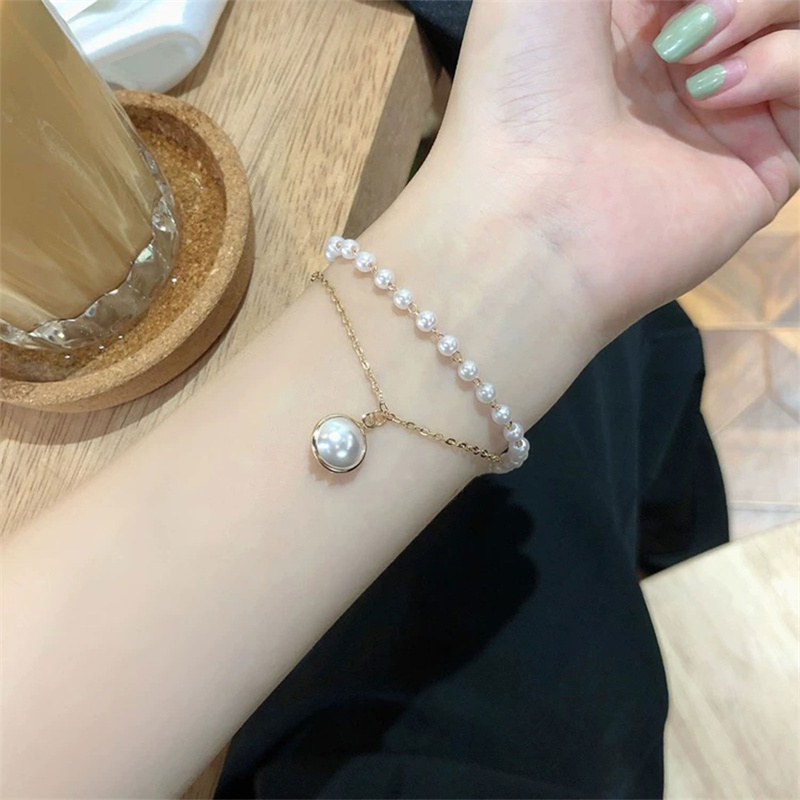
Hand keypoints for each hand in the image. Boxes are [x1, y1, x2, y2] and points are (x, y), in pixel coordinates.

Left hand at [423, 0, 798, 337]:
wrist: (530, 214)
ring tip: (686, 52)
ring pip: (797, 23)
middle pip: (760, 1)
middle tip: (678, 23)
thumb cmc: (522, 85)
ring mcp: (725, 117)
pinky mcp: (765, 166)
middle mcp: (679, 68)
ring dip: (759, 7)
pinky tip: (710, 93)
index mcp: (625, 23)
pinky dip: (783, 63)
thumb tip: (683, 1)